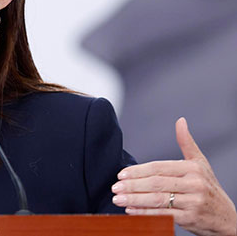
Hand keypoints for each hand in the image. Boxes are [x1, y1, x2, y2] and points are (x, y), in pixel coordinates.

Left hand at [112, 117, 236, 235]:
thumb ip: (187, 143)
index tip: (121, 174)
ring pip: (158, 199)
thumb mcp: (200, 163)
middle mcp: (194, 184)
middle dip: (132, 186)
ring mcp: (193, 202)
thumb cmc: (208, 187)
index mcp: (193, 168)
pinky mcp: (191, 219)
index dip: (138, 171)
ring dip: (135, 200)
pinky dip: (145, 213)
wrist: (227, 218)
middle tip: (115, 187)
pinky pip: (164, 215)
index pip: (159, 168)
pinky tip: (131, 211)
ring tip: (118, 199)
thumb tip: (180, 120)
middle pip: (156, 183)